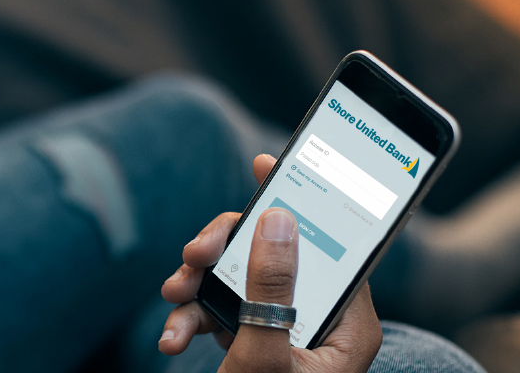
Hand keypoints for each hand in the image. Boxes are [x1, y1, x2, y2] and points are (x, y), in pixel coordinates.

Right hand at [157, 154, 381, 371]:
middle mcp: (319, 322)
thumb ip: (271, 290)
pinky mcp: (254, 342)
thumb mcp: (266, 356)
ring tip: (173, 297)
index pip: (330, 247)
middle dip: (222, 252)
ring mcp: (284, 331)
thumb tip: (276, 221)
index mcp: (346, 326)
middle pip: (273, 256)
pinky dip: (192, 318)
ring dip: (197, 287)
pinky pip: (222, 311)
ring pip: (239, 281)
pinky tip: (172, 336)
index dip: (296, 202)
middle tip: (193, 255)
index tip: (264, 165)